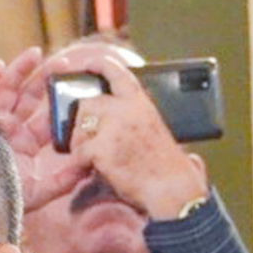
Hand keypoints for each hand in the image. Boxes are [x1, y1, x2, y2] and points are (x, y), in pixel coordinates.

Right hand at [0, 47, 88, 213]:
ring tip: (36, 53)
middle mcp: (9, 129)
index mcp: (25, 143)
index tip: (77, 86)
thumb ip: (64, 179)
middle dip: (44, 78)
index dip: (60, 102)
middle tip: (63, 62)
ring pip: (5, 89)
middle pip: (28, 97)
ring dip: (19, 70)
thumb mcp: (40, 192)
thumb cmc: (5, 201)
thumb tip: (89, 165)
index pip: (47, 117)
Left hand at [48, 49, 207, 220]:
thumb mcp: (155, 130)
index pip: (118, 73)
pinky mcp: (101, 147)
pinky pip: (79, 152)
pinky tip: (94, 169)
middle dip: (83, 123)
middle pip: (88, 104)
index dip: (100, 65)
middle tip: (87, 141)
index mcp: (141, 103)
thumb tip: (115, 118)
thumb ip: (136, 118)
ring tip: (92, 159)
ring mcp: (113, 127)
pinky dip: (83, 164)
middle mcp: (126, 110)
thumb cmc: (166, 167)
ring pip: (79, 127)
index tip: (89, 63)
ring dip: (80, 143)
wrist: (172, 189)